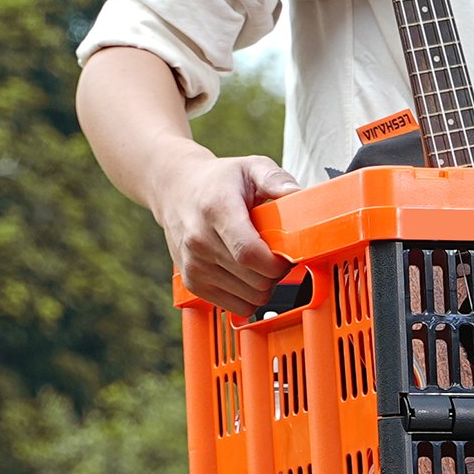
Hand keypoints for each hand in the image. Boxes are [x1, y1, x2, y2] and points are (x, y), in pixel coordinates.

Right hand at [152, 147, 301, 316]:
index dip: (277, 262)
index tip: (288, 253)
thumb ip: (275, 178)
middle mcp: (200, 241)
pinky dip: (250, 296)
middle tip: (278, 254)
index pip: (250, 253)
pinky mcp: (192, 283)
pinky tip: (249, 275)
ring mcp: (193, 265)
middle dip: (277, 272)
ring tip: (262, 262)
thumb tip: (296, 193)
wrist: (176, 190)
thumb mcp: (250, 167)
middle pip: (255, 279)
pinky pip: (236, 306)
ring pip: (249, 297)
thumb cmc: (219, 181)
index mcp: (216, 210)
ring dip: (265, 284)